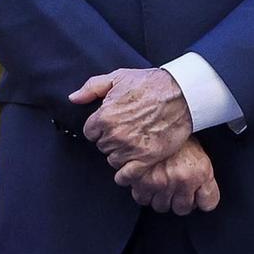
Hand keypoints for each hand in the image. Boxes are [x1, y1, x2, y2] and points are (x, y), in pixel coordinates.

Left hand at [72, 67, 192, 168]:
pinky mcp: (147, 158)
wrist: (180, 94)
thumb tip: (73, 98)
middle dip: (111, 141)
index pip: (90, 133)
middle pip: (102, 147)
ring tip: (132, 145)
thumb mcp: (117, 78)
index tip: (110, 125)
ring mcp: (131, 148)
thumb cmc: (149, 83)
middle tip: (125, 132)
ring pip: (114, 160)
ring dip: (120, 155)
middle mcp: (115, 134)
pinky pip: (128, 175)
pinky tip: (129, 170)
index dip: (100, 129)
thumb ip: (91, 88)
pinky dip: (126, 175)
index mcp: (104, 116)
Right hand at [121, 138, 220, 215]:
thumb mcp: (197, 148)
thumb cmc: (176, 128)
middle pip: (182, 208)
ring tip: (157, 184)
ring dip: (158, 197)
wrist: (155, 110)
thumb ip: (202, 172)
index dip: (201, 200)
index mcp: (200, 172)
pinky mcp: (139, 179)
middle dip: (177, 200)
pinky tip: (141, 180)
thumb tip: (200, 191)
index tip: (196, 196)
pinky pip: (140, 197)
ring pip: (160, 206)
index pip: (208, 203)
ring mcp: (160, 181)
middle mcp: (182, 180)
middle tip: (173, 188)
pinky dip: (139, 190)